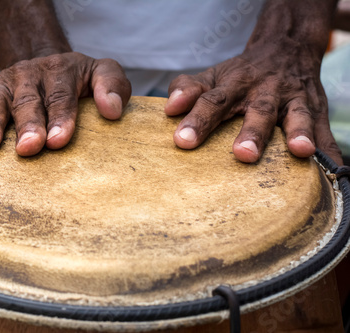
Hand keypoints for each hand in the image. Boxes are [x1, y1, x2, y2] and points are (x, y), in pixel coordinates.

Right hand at [0, 52, 130, 155]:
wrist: (52, 67)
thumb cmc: (82, 80)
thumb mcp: (104, 74)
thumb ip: (113, 86)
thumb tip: (112, 110)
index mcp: (58, 70)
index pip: (60, 95)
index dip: (60, 117)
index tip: (59, 140)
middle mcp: (27, 77)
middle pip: (26, 100)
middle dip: (27, 124)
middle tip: (28, 148)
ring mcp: (1, 87)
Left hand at [165, 46, 341, 164]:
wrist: (284, 49)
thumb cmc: (240, 74)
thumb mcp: (212, 76)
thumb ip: (187, 89)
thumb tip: (169, 109)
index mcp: (234, 84)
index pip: (212, 101)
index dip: (197, 121)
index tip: (182, 142)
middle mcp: (264, 91)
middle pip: (258, 111)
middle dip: (252, 133)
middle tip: (242, 155)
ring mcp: (293, 100)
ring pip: (297, 115)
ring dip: (299, 132)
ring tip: (300, 151)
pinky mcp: (316, 110)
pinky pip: (324, 130)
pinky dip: (329, 149)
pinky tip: (333, 169)